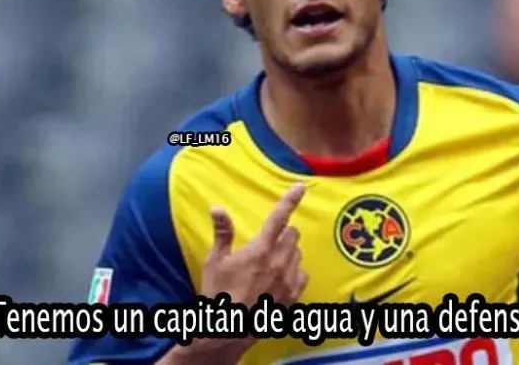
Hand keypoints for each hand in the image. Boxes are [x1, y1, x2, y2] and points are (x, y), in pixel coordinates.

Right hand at [203, 182, 308, 305]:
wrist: (226, 331)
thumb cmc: (218, 293)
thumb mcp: (215, 261)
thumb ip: (222, 233)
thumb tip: (217, 208)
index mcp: (260, 250)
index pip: (279, 218)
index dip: (291, 199)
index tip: (302, 186)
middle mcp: (279, 262)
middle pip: (293, 235)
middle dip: (284, 233)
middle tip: (268, 241)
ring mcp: (288, 280)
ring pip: (298, 254)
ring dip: (288, 251)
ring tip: (271, 261)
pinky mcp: (293, 296)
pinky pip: (302, 274)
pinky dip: (295, 270)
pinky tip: (282, 276)